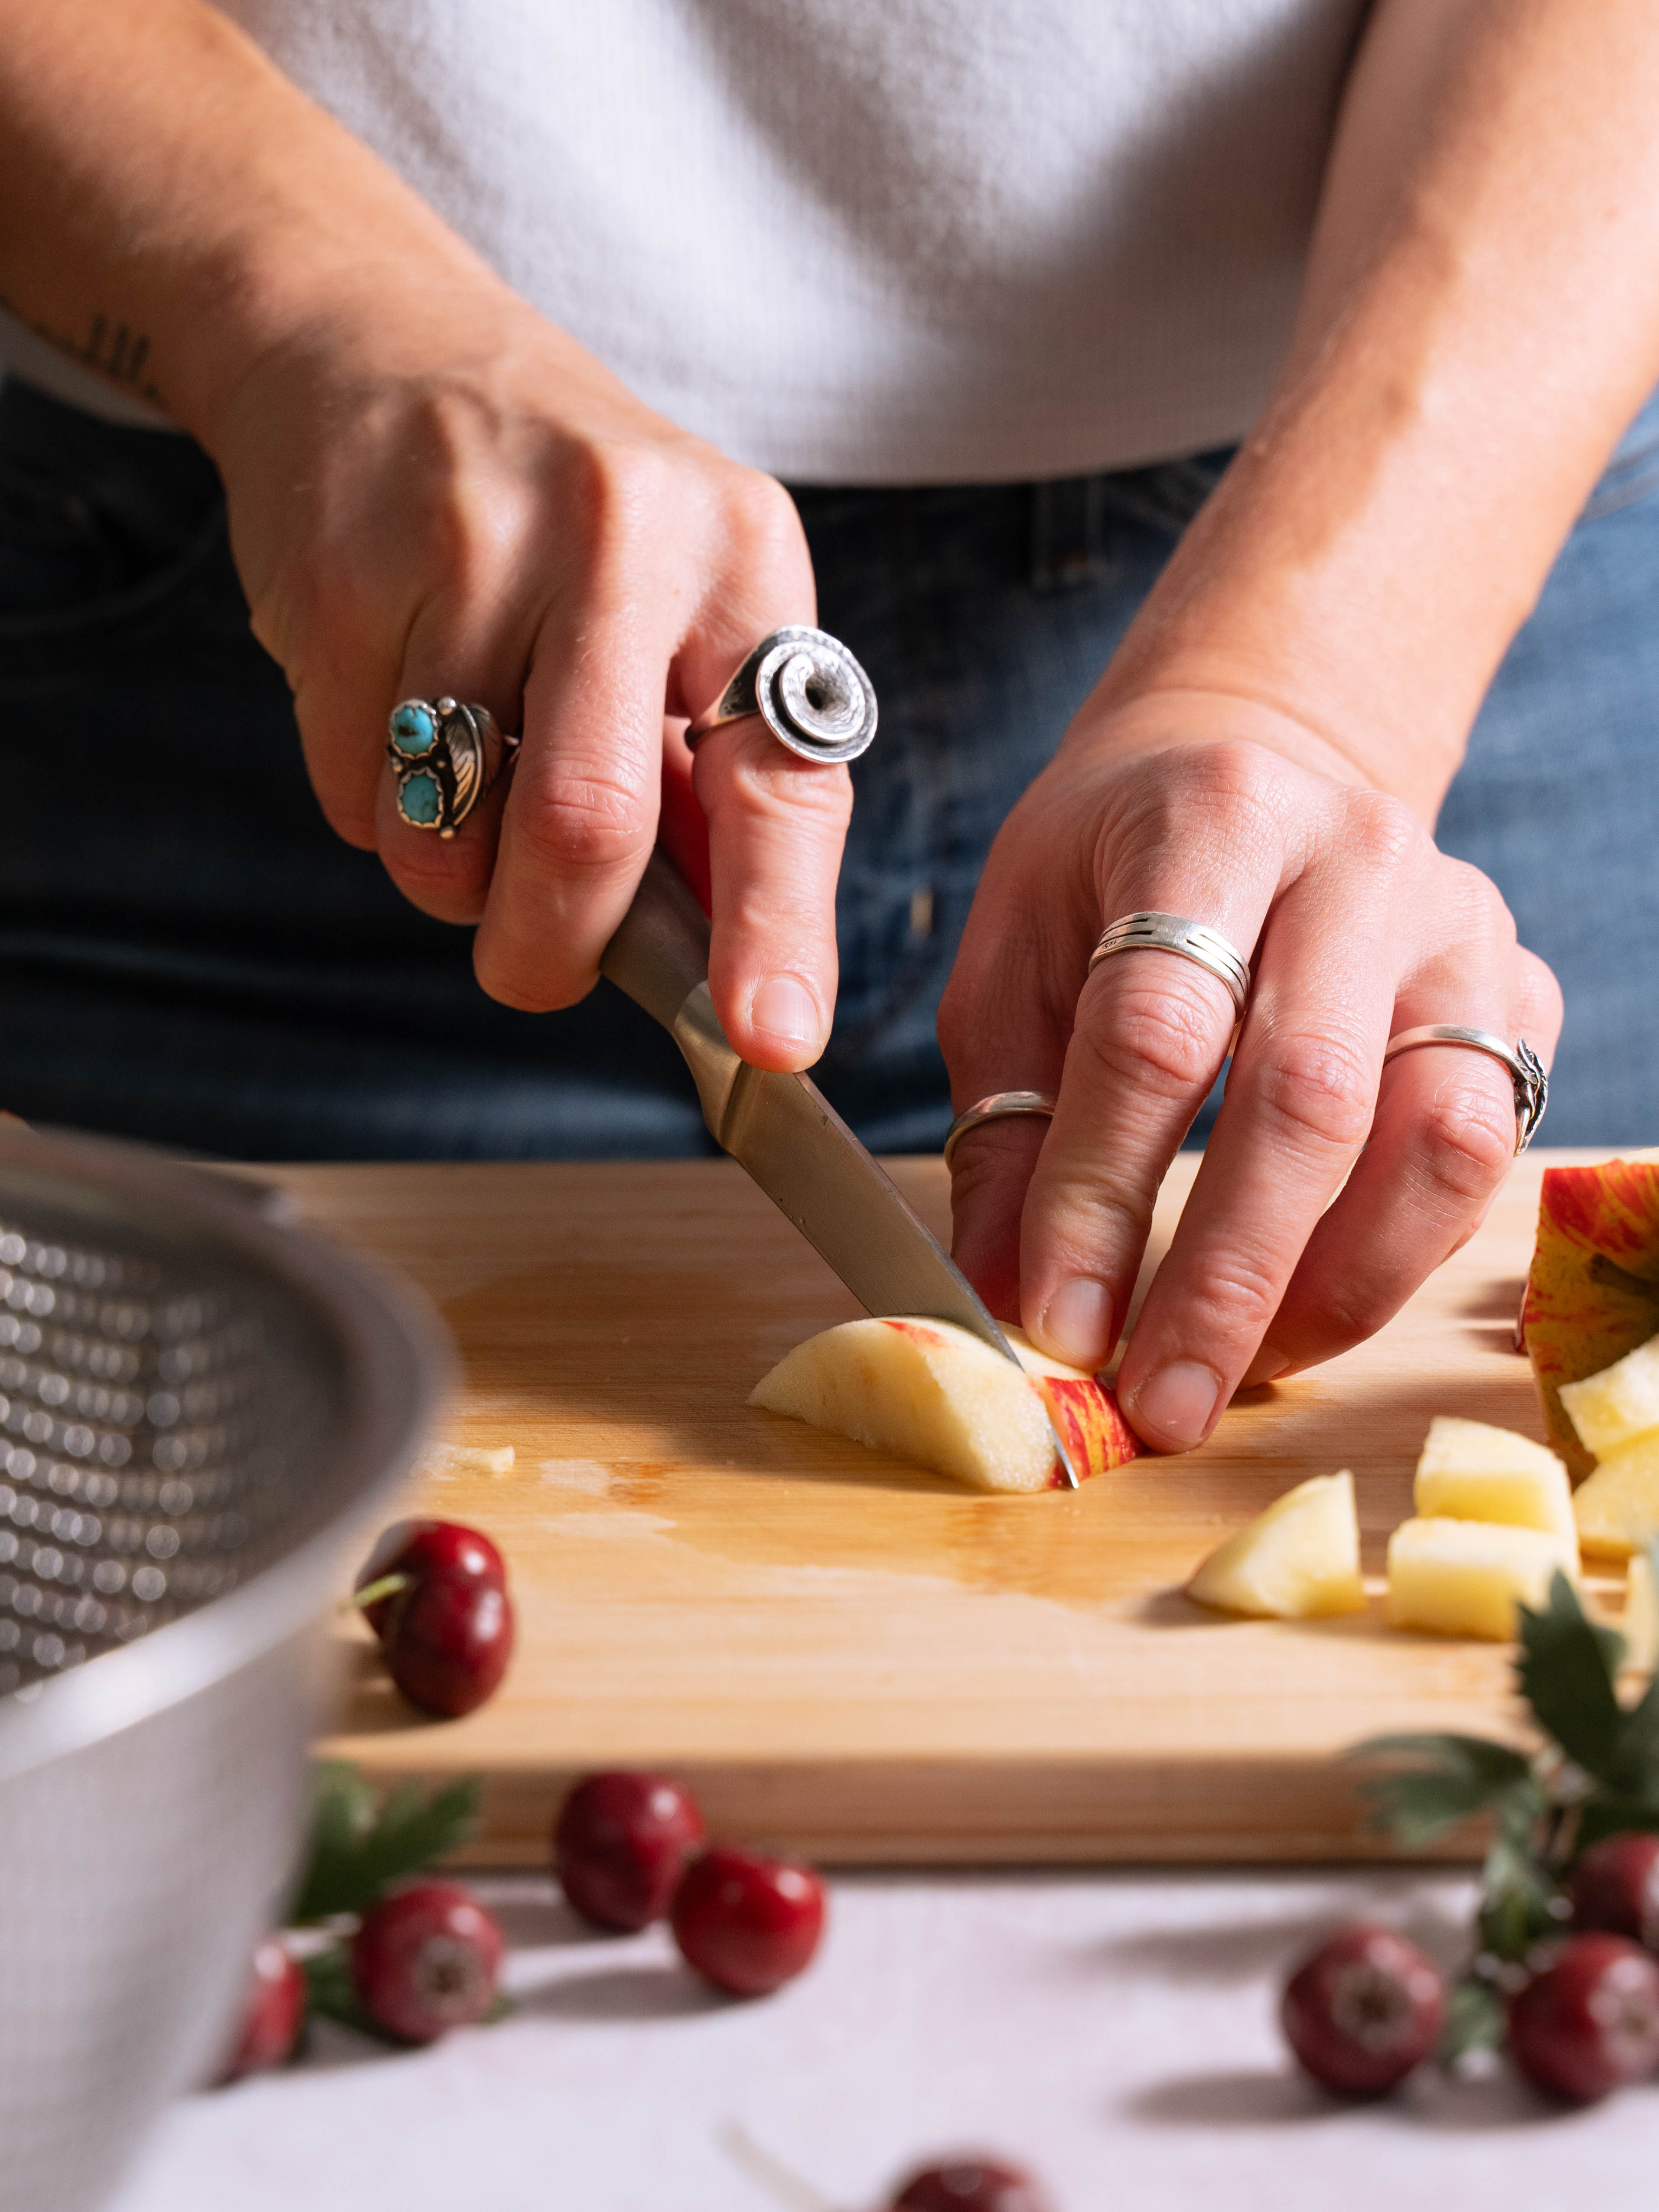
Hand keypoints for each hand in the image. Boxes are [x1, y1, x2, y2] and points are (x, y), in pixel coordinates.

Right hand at [211, 276, 848, 1066]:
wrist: (377, 337)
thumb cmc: (562, 518)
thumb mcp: (685, 604)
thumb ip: (711, 780)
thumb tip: (727, 973)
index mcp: (742, 558)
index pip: (777, 778)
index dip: (777, 927)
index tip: (773, 1036)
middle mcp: (621, 536)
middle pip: (586, 829)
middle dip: (552, 948)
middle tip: (532, 966)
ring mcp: (468, 544)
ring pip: (449, 835)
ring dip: (451, 873)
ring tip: (465, 776)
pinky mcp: (338, 573)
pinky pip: (353, 795)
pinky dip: (376, 808)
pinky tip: (394, 703)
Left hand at [938, 694, 1561, 1450]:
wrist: (1245, 767)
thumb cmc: (1108, 874)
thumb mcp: (1012, 961)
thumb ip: (1006, 1127)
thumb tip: (1002, 1299)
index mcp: (1210, 819)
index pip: (1156, 1033)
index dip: (1103, 1196)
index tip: (1059, 1326)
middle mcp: (1359, 860)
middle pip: (1309, 1096)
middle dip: (1228, 1277)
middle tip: (1161, 1401)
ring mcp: (1461, 928)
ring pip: (1438, 1139)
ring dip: (1339, 1286)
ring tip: (1242, 1369)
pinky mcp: (1523, 990)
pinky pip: (1487, 1152)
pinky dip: (1402, 1252)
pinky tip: (1312, 1302)